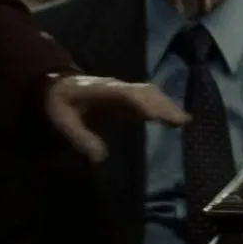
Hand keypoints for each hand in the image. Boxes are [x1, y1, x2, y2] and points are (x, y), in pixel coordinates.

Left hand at [42, 74, 187, 161]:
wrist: (58, 85)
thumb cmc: (60, 103)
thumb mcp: (62, 120)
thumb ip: (80, 138)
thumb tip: (101, 158)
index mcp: (100, 90)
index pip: (126, 94)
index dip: (142, 103)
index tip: (156, 117)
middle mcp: (118, 86)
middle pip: (145, 92)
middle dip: (163, 105)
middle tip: (181, 122)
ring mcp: (125, 90)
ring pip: (151, 93)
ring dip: (167, 105)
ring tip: (184, 122)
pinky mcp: (129, 97)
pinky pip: (151, 98)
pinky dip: (165, 107)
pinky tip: (177, 119)